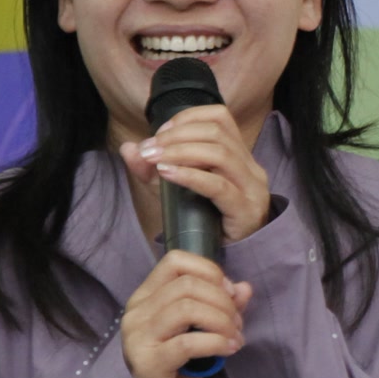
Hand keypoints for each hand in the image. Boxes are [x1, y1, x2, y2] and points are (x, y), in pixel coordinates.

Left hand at [120, 105, 270, 242]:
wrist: (230, 260)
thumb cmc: (205, 223)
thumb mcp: (173, 191)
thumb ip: (150, 170)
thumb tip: (127, 148)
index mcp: (239, 155)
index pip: (220, 116)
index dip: (187, 117)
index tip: (159, 132)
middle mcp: (250, 167)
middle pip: (216, 132)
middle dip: (177, 136)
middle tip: (148, 149)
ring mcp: (251, 188)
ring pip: (219, 154)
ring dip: (180, 152)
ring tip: (153, 159)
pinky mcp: (245, 210)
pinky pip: (218, 185)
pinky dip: (190, 175)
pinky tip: (167, 174)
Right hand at [121, 250, 251, 377]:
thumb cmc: (180, 364)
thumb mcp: (202, 327)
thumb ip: (221, 305)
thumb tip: (244, 288)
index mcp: (145, 296)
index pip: (174, 261)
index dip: (208, 270)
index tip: (229, 292)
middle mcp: (136, 312)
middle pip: (186, 285)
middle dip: (222, 301)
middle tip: (237, 322)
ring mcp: (138, 337)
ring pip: (186, 309)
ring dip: (221, 321)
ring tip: (235, 337)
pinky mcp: (148, 364)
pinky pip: (187, 343)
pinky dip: (216, 342)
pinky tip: (230, 348)